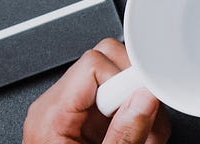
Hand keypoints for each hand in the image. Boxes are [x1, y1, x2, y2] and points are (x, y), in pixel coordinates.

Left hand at [24, 38, 170, 143]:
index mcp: (51, 113)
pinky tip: (140, 140)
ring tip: (144, 140)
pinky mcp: (91, 122)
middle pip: (109, 64)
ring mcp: (76, 113)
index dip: (126, 78)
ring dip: (145, 110)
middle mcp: (59, 106)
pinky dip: (142, 120)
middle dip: (138, 91)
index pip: (94, 63)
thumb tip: (146, 96)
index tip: (148, 99)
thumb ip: (124, 132)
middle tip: (147, 122)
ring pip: (122, 82)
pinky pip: (122, 102)